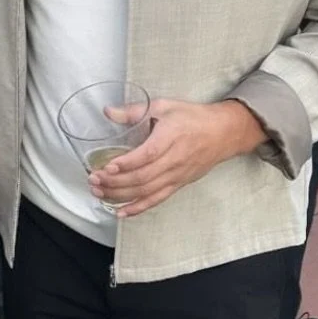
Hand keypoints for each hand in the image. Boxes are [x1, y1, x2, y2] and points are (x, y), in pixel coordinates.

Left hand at [90, 99, 265, 217]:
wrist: (223, 133)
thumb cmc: (193, 117)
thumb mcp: (164, 106)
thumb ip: (134, 111)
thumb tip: (107, 111)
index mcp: (170, 137)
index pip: (146, 155)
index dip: (126, 163)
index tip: (107, 166)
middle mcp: (174, 160)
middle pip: (142, 177)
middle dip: (115, 182)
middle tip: (94, 180)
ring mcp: (176, 175)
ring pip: (146, 191)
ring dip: (120, 195)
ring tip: (99, 193)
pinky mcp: (178, 184)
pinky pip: (157, 200)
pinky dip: (138, 208)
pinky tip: (121, 212)